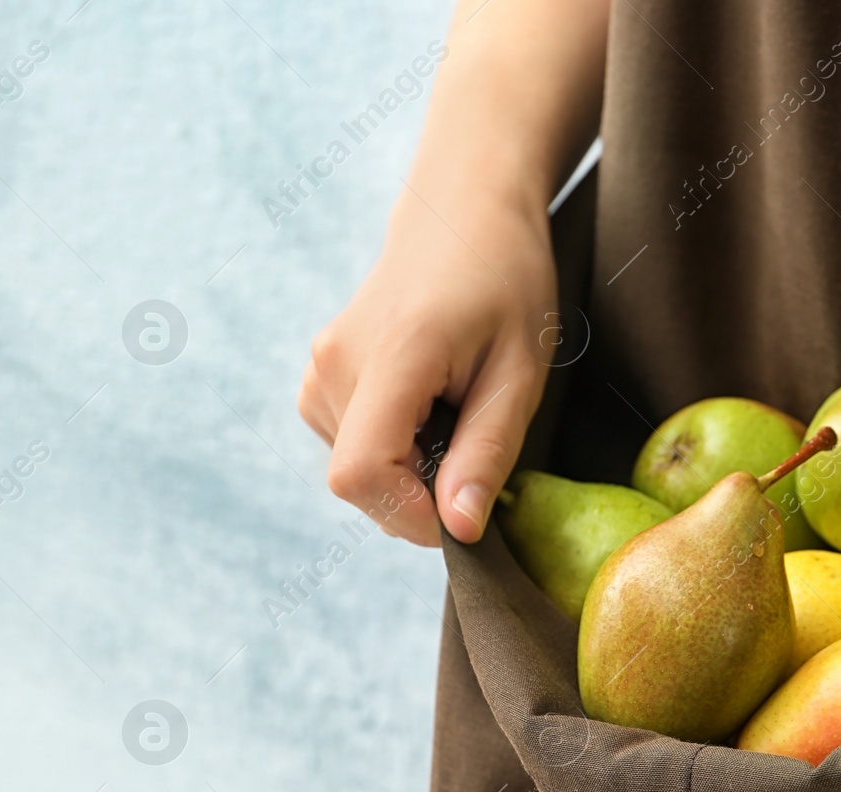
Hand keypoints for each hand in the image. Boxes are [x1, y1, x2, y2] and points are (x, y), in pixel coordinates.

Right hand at [299, 185, 554, 545]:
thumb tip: (460, 530)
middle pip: (360, 483)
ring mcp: (320, 371)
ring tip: (456, 413)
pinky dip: (397, 451)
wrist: (462, 213)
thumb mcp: (520, 371)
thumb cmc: (505, 281)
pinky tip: (430, 408)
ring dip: (412, 472)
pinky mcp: (320, 379)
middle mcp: (335, 365)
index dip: (411, 516)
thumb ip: (487, 451)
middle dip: (423, 496)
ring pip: (357, 471)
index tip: (467, 512)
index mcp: (391, 356)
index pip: (361, 473)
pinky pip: (353, 448)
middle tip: (479, 448)